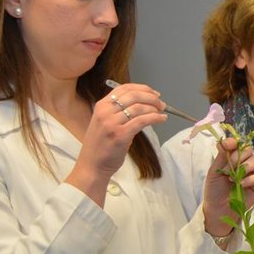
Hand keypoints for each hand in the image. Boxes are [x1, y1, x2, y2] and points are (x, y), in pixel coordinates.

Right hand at [68, 82, 165, 203]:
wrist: (92, 165)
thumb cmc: (101, 145)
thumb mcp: (105, 122)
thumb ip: (118, 111)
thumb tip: (143, 104)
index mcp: (101, 105)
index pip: (124, 88)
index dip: (142, 88)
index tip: (154, 93)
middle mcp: (105, 111)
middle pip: (133, 95)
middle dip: (151, 98)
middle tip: (161, 104)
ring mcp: (112, 123)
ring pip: (139, 108)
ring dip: (154, 108)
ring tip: (162, 112)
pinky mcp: (120, 135)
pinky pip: (142, 121)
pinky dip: (155, 118)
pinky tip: (162, 119)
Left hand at [202, 136, 253, 238]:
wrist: (218, 209)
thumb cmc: (215, 190)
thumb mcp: (214, 172)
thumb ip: (221, 157)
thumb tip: (224, 141)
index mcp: (234, 158)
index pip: (238, 145)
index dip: (234, 142)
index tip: (227, 145)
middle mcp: (245, 163)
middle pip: (249, 150)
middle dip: (238, 157)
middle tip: (227, 169)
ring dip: (245, 166)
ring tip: (233, 178)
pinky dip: (251, 178)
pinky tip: (241, 184)